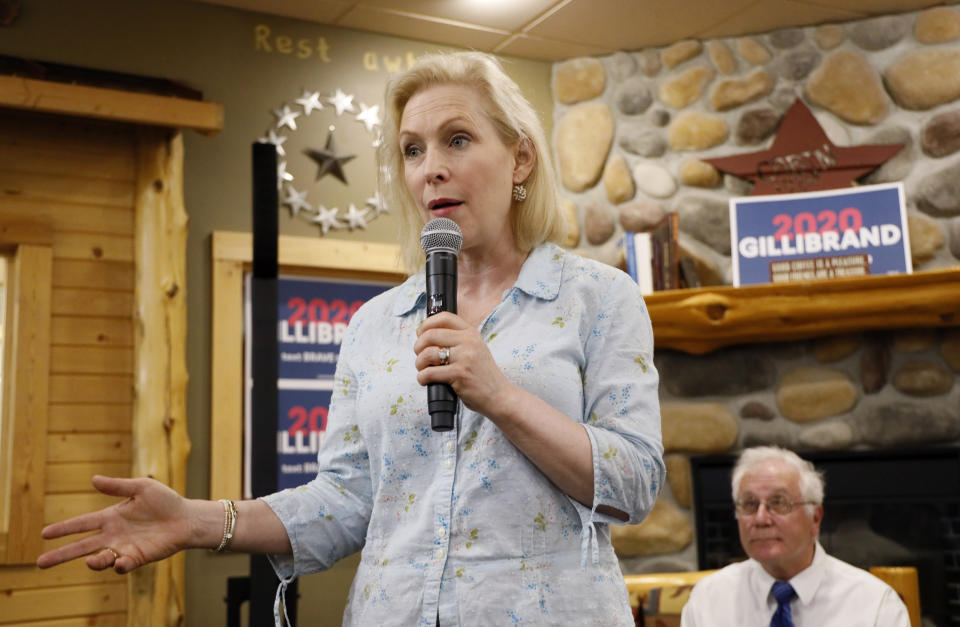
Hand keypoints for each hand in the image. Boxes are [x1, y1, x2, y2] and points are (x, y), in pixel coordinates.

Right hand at [37, 475, 191, 573]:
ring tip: (90, 561)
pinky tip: (119, 561)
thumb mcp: (141, 487)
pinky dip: (119, 565)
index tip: (43, 533)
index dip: (63, 528)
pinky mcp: (138, 557)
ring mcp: (124, 547)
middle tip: (40, 563)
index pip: (81, 524)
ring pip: (100, 559)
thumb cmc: (165, 501)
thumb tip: (93, 479)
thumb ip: (117, 486)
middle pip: (81, 546)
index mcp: (110, 517)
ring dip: (93, 562)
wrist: (186, 518)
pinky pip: (123, 565)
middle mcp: (113, 534)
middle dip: (61, 554)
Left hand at [414, 312, 514, 417]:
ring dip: (419, 363)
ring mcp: (465, 357)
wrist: (499, 396)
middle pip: (430, 335)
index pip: (444, 317)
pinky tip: (426, 380)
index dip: (426, 324)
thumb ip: (456, 341)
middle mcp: (468, 342)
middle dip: (418, 346)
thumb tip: (424, 334)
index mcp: (471, 333)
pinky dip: (422, 378)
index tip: (421, 334)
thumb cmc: (483, 376)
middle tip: (420, 356)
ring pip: (428, 353)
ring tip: (423, 370)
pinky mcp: (459, 374)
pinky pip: (429, 373)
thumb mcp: (475, 350)